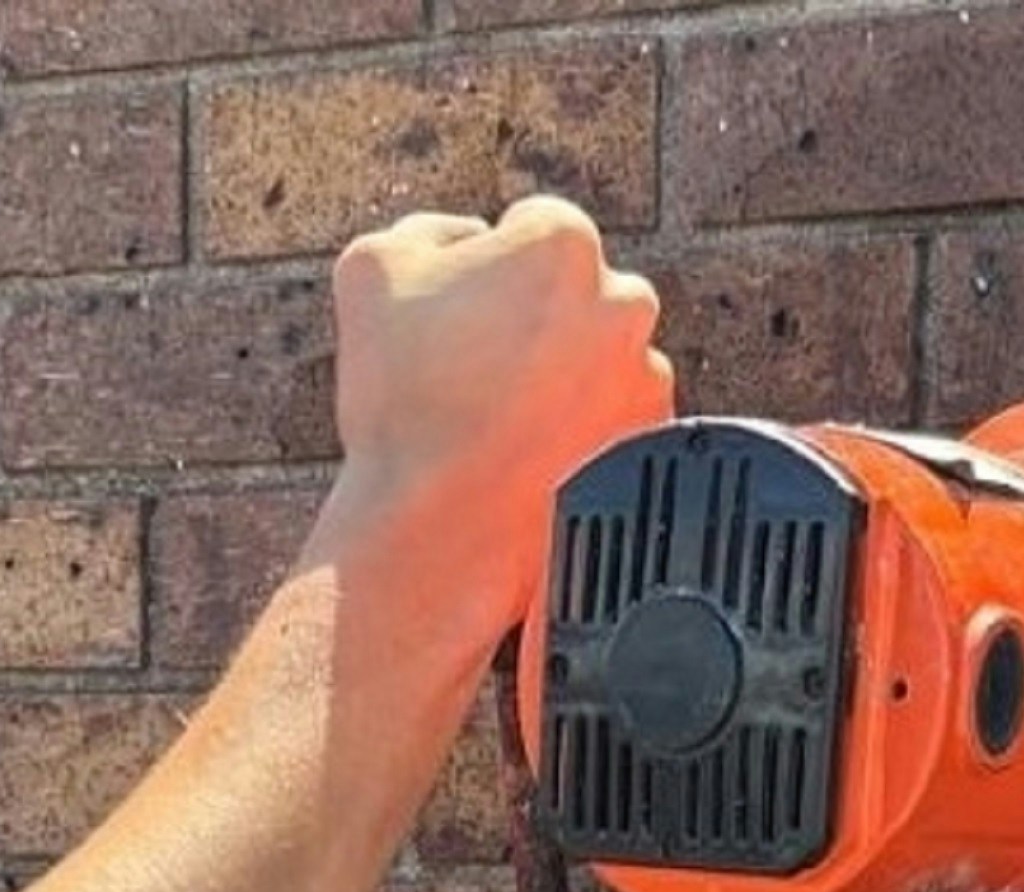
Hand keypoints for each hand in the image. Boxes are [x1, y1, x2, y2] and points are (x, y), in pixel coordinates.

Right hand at [320, 198, 673, 643]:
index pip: (531, 229)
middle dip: (536, 321)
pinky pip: (618, 419)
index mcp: (563, 243)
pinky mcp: (652, 441)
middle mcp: (623, 300)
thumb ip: (427, 229)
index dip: (489, 269)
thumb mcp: (372, 270)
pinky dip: (585, 430)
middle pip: (576, 293)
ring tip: (504, 421)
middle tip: (479, 371)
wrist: (437, 530)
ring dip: (565, 376)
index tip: (465, 313)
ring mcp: (646, 375)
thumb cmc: (401, 399)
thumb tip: (470, 238)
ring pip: (601, 356)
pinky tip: (534, 453)